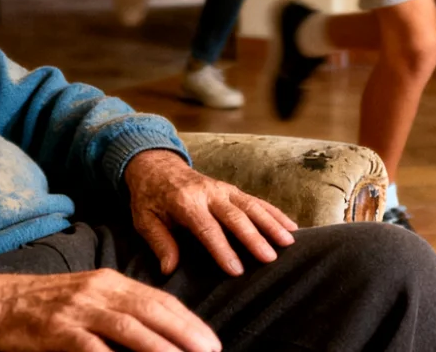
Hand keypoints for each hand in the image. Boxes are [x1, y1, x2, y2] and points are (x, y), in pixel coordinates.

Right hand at [0, 270, 219, 351]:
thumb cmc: (46, 305)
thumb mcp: (88, 297)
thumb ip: (119, 309)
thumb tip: (158, 331)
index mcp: (110, 281)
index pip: (158, 300)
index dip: (187, 321)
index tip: (210, 341)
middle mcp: (99, 291)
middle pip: (151, 311)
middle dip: (185, 333)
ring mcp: (78, 310)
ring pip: (128, 328)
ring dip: (160, 348)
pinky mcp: (58, 330)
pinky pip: (91, 349)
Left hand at [124, 150, 295, 276]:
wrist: (156, 165)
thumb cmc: (149, 197)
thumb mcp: (144, 219)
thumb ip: (159, 242)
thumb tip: (169, 269)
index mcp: (184, 202)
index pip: (206, 228)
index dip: (222, 249)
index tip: (236, 270)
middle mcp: (208, 193)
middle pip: (235, 216)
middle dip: (254, 238)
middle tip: (269, 259)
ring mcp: (223, 189)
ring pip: (251, 206)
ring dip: (271, 223)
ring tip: (289, 242)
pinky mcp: (232, 189)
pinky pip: (256, 201)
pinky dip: (275, 213)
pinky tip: (292, 227)